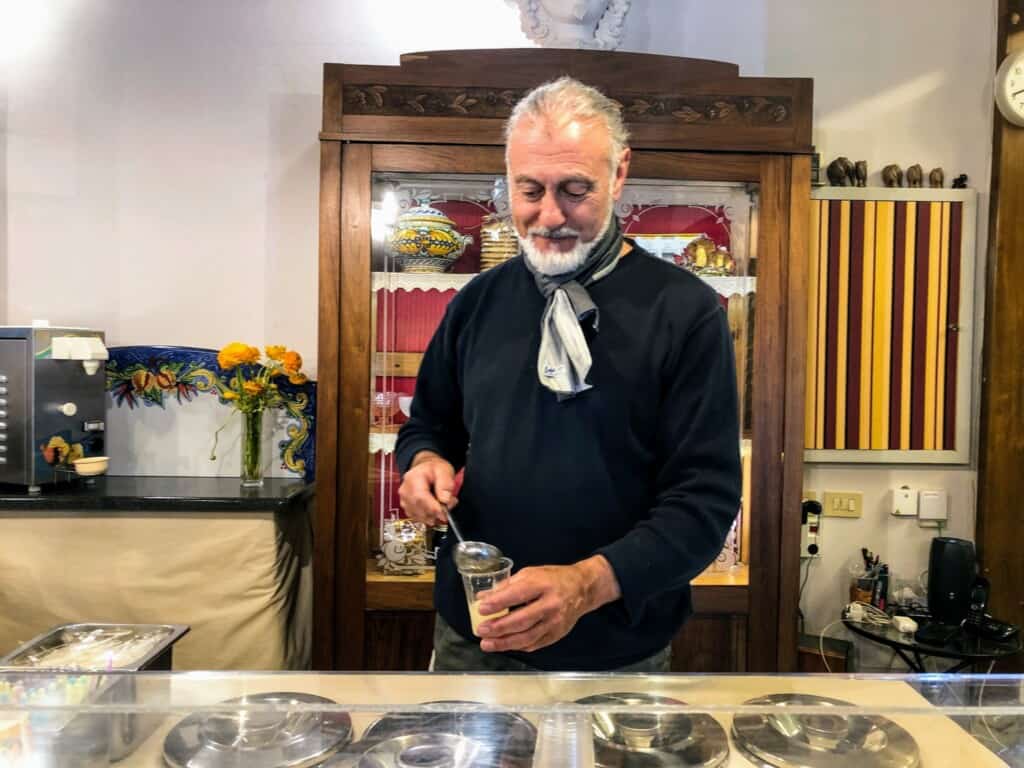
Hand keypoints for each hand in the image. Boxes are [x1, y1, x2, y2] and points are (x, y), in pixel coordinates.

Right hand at [398, 451, 457, 526]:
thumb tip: (445, 500)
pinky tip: (435, 509)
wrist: (426, 470)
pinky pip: (418, 518)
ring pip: (419, 516)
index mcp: (413, 478)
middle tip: (448, 507)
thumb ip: (446, 485)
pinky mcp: (407, 508)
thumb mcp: (444, 471)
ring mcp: (404, 500)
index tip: (445, 513)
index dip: (433, 508)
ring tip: (442, 505)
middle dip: (436, 513)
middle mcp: (405, 490)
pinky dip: (429, 517)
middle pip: (419, 509)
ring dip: (433, 516)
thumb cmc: (434, 470)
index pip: (420, 497)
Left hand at [475, 556, 619, 652]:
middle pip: (522, 620)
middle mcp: (551, 605)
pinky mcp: (556, 635)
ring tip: (486, 644)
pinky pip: (534, 644)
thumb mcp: (530, 573)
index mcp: (543, 585)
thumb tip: (483, 597)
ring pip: (527, 637)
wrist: (583, 589)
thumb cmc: (553, 579)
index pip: (518, 594)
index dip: (499, 602)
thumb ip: (507, 586)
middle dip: (499, 627)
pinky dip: (517, 646)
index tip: (482, 608)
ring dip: (504, 643)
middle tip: (481, 630)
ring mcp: (555, 622)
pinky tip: (504, 645)